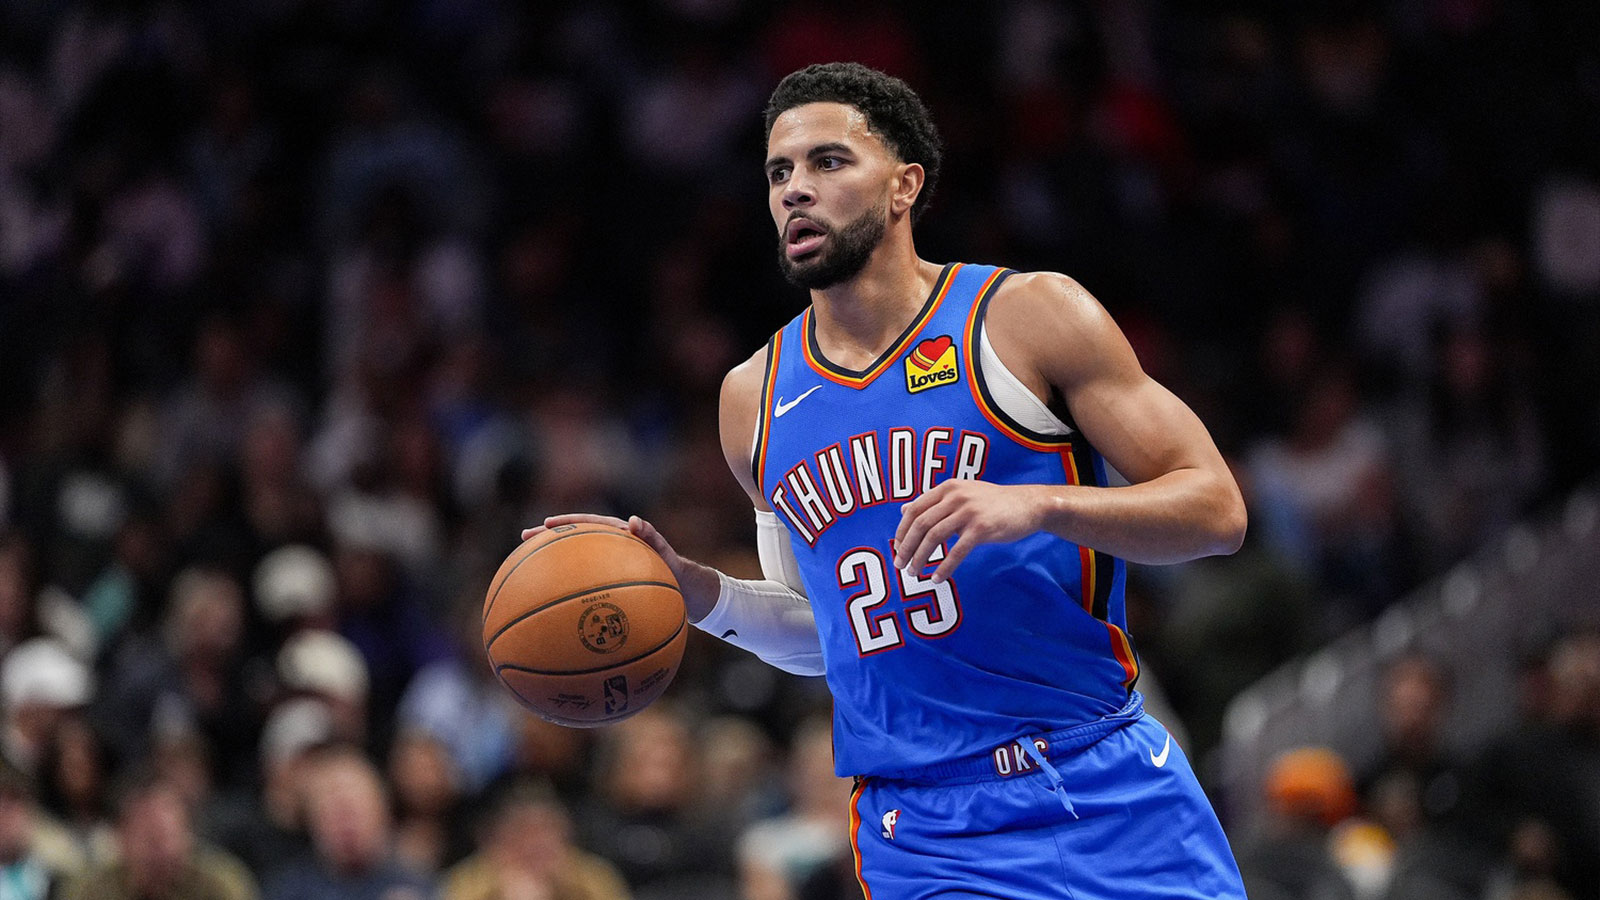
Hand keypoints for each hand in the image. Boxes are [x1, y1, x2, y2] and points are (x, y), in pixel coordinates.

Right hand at [522, 513, 684, 576]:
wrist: (680, 589)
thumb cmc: (672, 569)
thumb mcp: (665, 552)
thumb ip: (652, 536)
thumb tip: (634, 520)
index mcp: (617, 535)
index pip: (587, 523)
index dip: (567, 522)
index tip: (546, 524)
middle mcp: (606, 547)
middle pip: (572, 538)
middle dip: (547, 537)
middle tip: (524, 537)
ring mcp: (603, 564)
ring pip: (573, 559)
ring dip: (551, 560)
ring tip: (526, 565)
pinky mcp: (604, 581)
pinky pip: (582, 581)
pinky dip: (565, 586)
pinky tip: (549, 601)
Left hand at [893, 481, 1052, 582]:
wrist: (1028, 505)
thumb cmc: (993, 503)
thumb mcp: (961, 494)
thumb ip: (934, 502)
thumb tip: (904, 509)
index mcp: (947, 488)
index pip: (914, 509)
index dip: (902, 531)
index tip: (897, 549)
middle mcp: (955, 497)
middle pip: (920, 524)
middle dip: (906, 547)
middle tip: (900, 565)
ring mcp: (968, 512)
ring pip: (934, 538)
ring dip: (921, 558)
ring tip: (915, 574)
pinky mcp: (982, 528)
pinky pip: (957, 551)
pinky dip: (944, 567)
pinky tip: (938, 579)